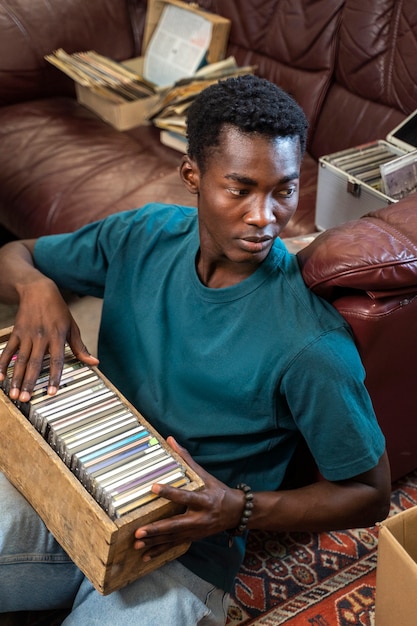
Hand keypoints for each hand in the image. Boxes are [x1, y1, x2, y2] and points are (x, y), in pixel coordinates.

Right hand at [0, 280, 97, 401]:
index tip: (50, 392)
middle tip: (24, 399)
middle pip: (34, 364)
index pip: (56, 360)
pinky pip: (7, 351)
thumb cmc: (58, 310)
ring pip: (20, 360)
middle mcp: (41, 337)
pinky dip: (1, 364)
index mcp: (57, 336)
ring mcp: (27, 335)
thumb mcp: (72, 326)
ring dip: (15, 378)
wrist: (38, 291)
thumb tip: (94, 362)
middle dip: (29, 382)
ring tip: (13, 394)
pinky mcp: (16, 333)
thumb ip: (80, 347)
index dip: (54, 377)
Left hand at [133, 436, 245, 560]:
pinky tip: (147, 556)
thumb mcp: (205, 475)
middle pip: (176, 525)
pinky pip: (174, 546)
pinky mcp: (193, 538)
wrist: (236, 513)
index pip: (185, 496)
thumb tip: (171, 439)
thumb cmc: (219, 491)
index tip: (153, 487)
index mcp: (204, 500)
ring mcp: (196, 531)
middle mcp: (200, 518)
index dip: (170, 492)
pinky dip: (160, 551)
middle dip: (157, 529)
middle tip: (139, 532)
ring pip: (172, 538)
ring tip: (137, 545)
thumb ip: (186, 459)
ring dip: (154, 542)